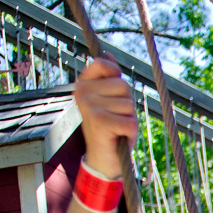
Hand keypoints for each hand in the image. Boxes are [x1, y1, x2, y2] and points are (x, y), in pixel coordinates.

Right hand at [73, 56, 136, 177]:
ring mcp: (89, 107)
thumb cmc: (111, 127)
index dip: (116, 77)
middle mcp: (81, 93)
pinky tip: (118, 137)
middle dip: (127, 103)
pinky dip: (130, 131)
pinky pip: (131, 121)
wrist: (103, 159)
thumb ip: (110, 77)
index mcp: (82, 85)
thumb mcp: (111, 98)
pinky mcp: (100, 123)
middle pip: (123, 85)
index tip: (112, 96)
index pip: (104, 64)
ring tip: (116, 127)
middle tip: (116, 117)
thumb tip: (107, 53)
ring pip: (129, 104)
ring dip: (129, 118)